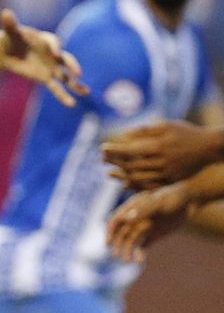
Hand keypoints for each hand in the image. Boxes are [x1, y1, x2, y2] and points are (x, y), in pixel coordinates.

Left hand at [0, 8, 86, 107]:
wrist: (9, 51)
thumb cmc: (12, 38)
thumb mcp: (10, 32)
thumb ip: (10, 24)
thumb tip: (5, 13)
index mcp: (47, 40)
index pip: (55, 43)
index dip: (56, 48)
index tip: (56, 54)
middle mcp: (54, 54)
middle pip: (66, 60)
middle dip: (72, 66)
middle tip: (78, 73)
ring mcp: (52, 67)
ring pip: (66, 77)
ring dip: (76, 84)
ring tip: (86, 92)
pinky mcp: (46, 78)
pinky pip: (57, 88)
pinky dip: (63, 96)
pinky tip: (72, 104)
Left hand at [103, 120, 223, 188]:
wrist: (209, 148)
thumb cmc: (186, 132)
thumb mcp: (166, 125)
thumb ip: (144, 131)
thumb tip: (123, 135)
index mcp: (159, 147)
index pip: (130, 150)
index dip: (114, 150)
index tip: (102, 148)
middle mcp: (162, 162)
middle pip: (131, 165)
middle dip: (114, 162)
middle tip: (102, 158)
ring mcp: (167, 173)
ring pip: (138, 178)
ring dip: (121, 176)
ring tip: (110, 172)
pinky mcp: (171, 181)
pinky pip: (150, 186)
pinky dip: (135, 185)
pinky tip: (124, 183)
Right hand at [107, 184, 192, 262]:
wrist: (188, 201)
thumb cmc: (172, 197)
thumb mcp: (159, 203)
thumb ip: (143, 210)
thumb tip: (126, 218)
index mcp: (131, 208)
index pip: (116, 220)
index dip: (111, 231)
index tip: (109, 243)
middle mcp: (135, 218)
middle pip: (122, 233)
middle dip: (118, 244)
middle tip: (117, 256)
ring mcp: (143, 227)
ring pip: (131, 241)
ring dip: (127, 250)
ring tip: (127, 261)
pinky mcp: (153, 235)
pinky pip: (143, 246)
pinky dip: (140, 253)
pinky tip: (140, 261)